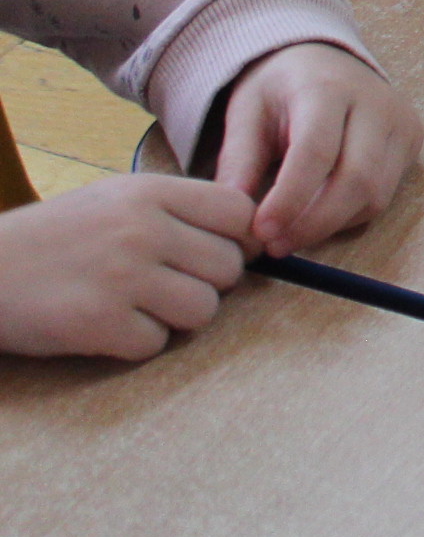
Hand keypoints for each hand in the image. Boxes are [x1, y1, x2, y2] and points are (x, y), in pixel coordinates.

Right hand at [0, 174, 253, 359]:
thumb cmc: (57, 238)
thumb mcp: (116, 200)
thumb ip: (180, 211)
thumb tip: (254, 237)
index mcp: (150, 193)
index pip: (239, 212)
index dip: (240, 239)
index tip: (216, 254)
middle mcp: (142, 228)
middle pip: (229, 267)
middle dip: (204, 284)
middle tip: (162, 286)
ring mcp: (121, 275)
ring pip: (203, 310)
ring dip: (174, 317)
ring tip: (133, 305)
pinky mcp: (98, 322)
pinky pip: (156, 344)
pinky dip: (134, 343)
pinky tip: (103, 325)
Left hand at [213, 43, 420, 255]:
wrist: (324, 58)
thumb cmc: (280, 89)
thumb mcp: (246, 113)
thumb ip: (239, 162)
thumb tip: (232, 216)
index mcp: (328, 88)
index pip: (316, 152)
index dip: (289, 199)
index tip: (260, 232)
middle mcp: (376, 103)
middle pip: (357, 179)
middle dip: (314, 223)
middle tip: (276, 246)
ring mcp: (401, 122)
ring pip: (376, 194)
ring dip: (331, 225)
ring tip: (291, 235)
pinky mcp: (412, 141)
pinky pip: (384, 195)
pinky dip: (349, 216)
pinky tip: (318, 216)